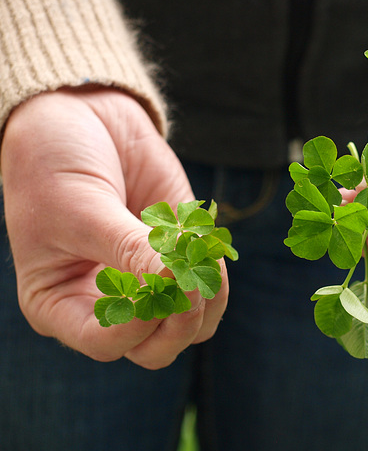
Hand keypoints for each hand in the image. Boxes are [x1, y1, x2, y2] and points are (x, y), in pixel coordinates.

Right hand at [1, 87, 227, 368]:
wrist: (82, 119)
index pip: (107, 343)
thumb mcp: (83, 210)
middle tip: (187, 280)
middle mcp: (108, 303)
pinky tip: (203, 241)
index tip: (156, 287)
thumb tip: (177, 283)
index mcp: (61, 304)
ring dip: (205, 294)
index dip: (136, 327)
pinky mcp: (177, 256)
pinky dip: (214, 269)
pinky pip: (210, 284)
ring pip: (193, 323)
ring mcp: (147, 281)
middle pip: (157, 347)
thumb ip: (129, 250)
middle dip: (179, 321)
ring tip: (194, 250)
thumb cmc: (56, 165)